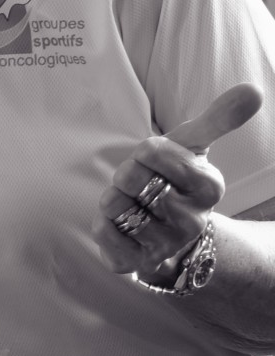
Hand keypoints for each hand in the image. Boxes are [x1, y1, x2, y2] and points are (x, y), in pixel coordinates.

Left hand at [95, 83, 261, 283]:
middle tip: (141, 186)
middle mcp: (192, 220)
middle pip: (130, 178)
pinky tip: (122, 227)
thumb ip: (219, 119)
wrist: (169, 234)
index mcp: (208, 186)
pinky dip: (103, 224)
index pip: (152, 151)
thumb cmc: (175, 181)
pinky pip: (103, 231)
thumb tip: (252, 91)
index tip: (155, 163)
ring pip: (114, 205)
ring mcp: (166, 245)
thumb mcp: (194, 146)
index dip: (144, 153)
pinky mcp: (138, 263)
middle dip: (126, 176)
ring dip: (113, 201)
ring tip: (133, 206)